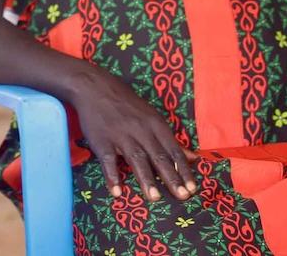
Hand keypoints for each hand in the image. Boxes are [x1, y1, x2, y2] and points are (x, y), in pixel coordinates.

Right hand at [68, 67, 197, 200]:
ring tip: (155, 198)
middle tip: (182, 197)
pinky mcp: (101, 140)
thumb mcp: (151, 116)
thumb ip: (170, 140)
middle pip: (158, 156)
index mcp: (155, 124)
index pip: (173, 150)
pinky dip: (112, 176)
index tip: (193, 188)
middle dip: (171, 178)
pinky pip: (108, 160)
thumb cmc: (126, 103)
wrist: (94, 87)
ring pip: (136, 159)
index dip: (184, 170)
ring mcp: (120, 135)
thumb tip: (193, 157)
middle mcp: (140, 130)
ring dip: (146, 179)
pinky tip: (117, 191)